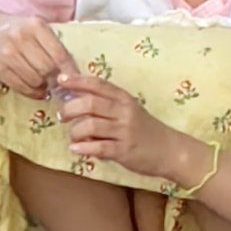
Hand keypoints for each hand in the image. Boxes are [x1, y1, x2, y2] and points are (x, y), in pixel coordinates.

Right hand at [0, 13, 70, 94]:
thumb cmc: (18, 32)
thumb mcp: (37, 30)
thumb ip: (54, 46)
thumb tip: (73, 73)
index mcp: (35, 25)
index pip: (59, 54)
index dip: (69, 71)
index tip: (75, 80)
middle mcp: (20, 37)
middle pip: (47, 69)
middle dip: (55, 79)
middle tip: (57, 83)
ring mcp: (7, 53)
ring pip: (35, 80)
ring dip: (42, 87)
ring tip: (44, 84)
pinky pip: (20, 87)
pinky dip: (31, 92)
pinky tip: (35, 90)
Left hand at [58, 73, 187, 180]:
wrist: (169, 150)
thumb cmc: (143, 129)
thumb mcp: (127, 110)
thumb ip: (105, 104)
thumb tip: (75, 98)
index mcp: (123, 98)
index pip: (98, 84)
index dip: (78, 81)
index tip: (61, 79)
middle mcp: (124, 111)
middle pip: (90, 103)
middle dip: (70, 109)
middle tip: (63, 116)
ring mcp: (124, 131)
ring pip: (91, 125)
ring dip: (76, 132)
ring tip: (73, 138)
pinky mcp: (124, 150)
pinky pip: (99, 147)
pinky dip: (83, 148)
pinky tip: (76, 149)